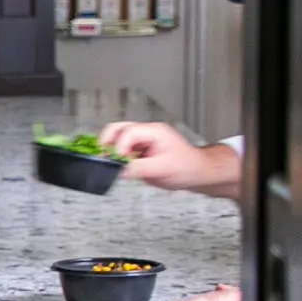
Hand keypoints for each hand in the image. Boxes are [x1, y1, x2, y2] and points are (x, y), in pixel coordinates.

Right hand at [99, 121, 241, 196]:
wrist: (198, 172)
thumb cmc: (187, 167)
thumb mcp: (162, 169)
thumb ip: (139, 168)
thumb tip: (120, 170)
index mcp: (154, 132)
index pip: (128, 132)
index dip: (119, 147)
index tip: (117, 160)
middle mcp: (147, 133)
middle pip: (118, 128)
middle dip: (107, 141)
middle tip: (103, 155)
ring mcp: (143, 140)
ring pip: (118, 137)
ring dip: (112, 149)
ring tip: (111, 162)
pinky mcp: (141, 149)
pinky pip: (123, 148)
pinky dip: (117, 156)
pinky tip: (121, 165)